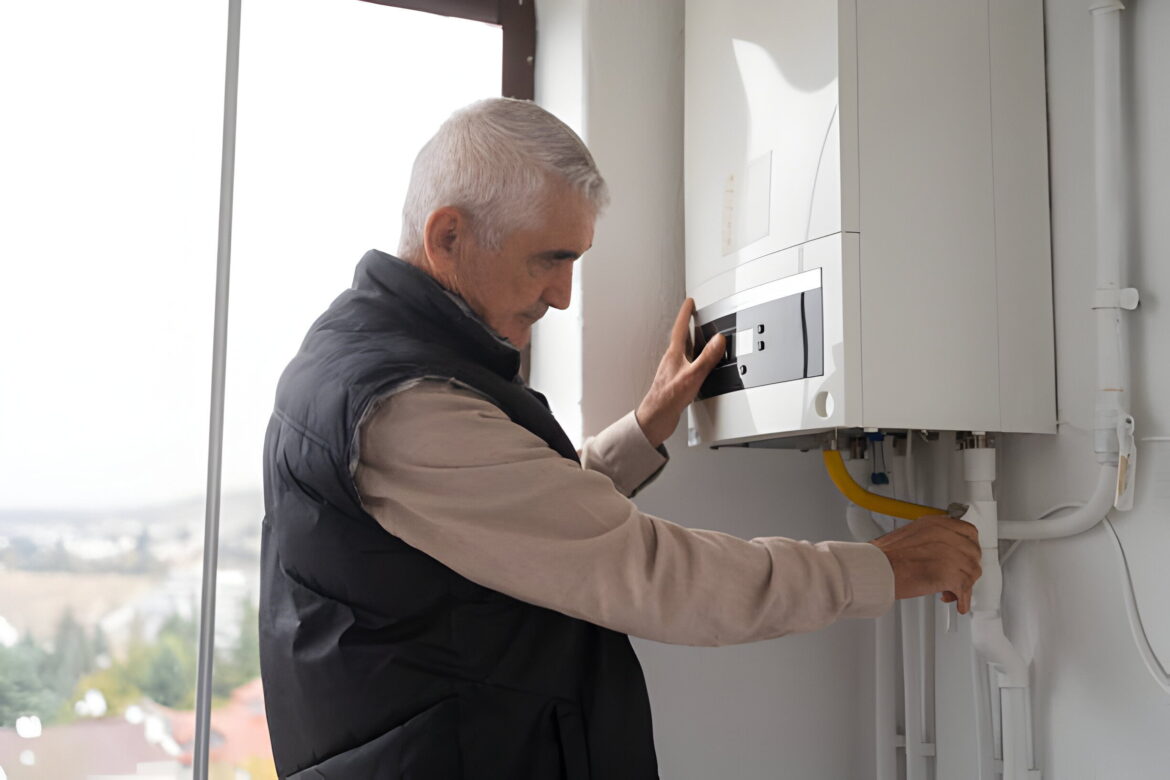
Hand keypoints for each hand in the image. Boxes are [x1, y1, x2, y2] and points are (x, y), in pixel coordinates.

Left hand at [635, 298, 725, 447]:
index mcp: (674, 355)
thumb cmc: (668, 398)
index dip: (685, 313)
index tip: (690, 302)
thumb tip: (717, 340)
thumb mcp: (693, 375)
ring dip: (691, 342)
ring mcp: (672, 371)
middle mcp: (671, 361)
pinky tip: (697, 366)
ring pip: (683, 351)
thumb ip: (706, 357)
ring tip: (698, 336)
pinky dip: (693, 359)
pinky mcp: (675, 382)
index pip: (680, 328)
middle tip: (693, 315)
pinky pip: (686, 365)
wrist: (656, 418)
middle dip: (688, 325)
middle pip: (681, 338)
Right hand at [869, 515, 982, 613]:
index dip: (970, 547)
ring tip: (949, 591)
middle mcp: (946, 536)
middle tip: (957, 578)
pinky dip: (962, 599)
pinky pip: (965, 589)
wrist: (875, 568)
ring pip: (972, 573)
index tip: (966, 556)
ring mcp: (950, 554)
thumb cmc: (883, 557)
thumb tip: (944, 555)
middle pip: (974, 554)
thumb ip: (931, 540)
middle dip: (967, 569)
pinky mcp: (949, 574)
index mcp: (936, 523)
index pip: (969, 532)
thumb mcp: (910, 535)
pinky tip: (957, 603)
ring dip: (964, 585)